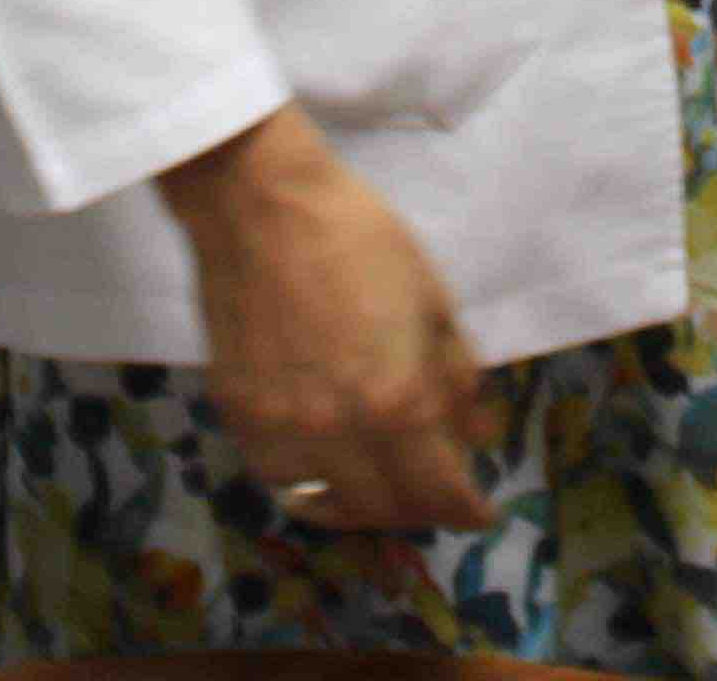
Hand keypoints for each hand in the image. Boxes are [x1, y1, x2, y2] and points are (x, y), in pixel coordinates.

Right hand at [155, 106, 499, 532]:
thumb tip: (476, 430)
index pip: (439, 490)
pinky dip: (310, 485)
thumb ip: (456, 378)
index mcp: (395, 401)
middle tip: (435, 491)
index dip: (467, 510)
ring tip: (384, 487)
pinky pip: (278, 478)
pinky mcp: (237, 415)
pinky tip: (328, 465)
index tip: (479, 511)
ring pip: (328, 506)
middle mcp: (336, 432)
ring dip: (365, 507)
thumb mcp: (433, 301)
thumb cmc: (360, 237)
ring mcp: (279, 429)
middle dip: (421, 509)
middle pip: (386, 509)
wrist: (260, 204)